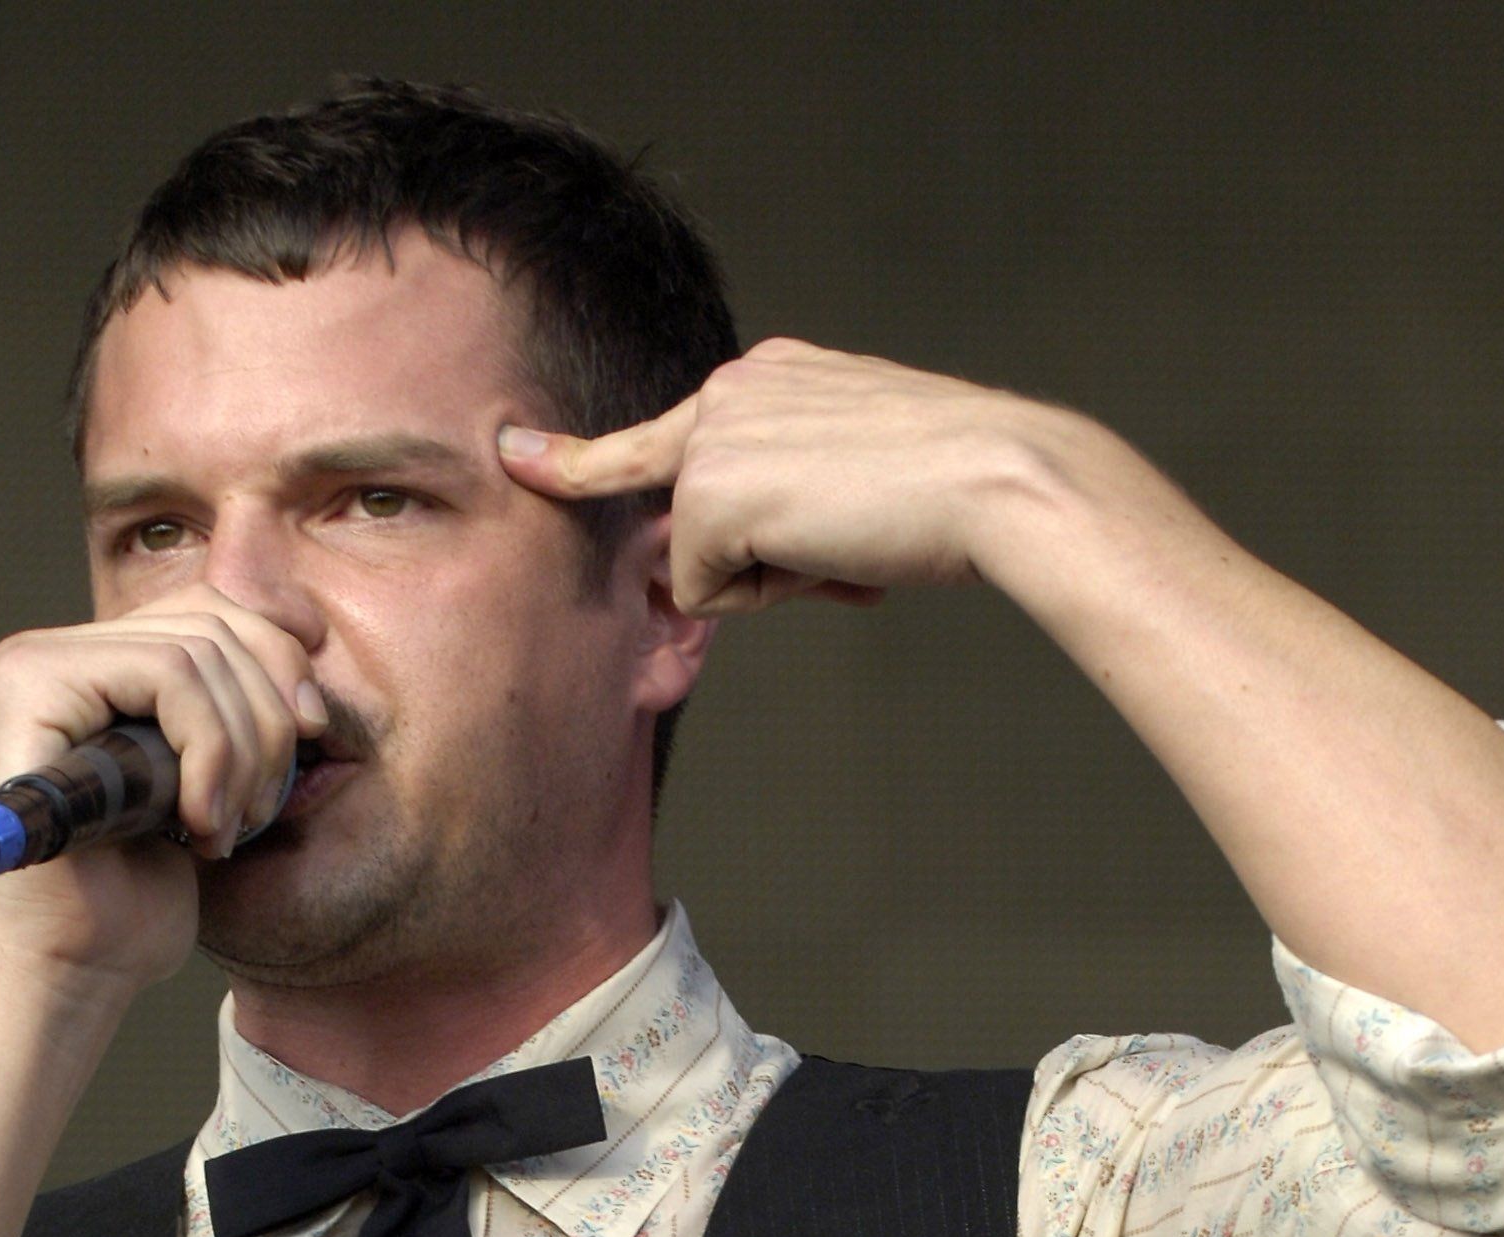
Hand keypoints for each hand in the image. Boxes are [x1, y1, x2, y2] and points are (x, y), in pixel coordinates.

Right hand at [0, 588, 327, 1006]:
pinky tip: (199, 823)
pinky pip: (169, 675)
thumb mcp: (213, 792)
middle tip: (261, 811)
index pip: (212, 608)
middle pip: (214, 619)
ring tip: (226, 829)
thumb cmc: (136, 903)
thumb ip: (236, 710)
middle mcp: (63, 652)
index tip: (314, 727)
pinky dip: (211, 752)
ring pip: (200, 652)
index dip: (280, 654)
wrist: (70, 969)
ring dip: (244, 752)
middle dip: (270, 717)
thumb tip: (304, 629)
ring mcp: (39, 662)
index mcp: (102, 669)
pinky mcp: (32, 684)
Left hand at [498, 336, 1051, 614]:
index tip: (509, 454)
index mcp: (770, 375)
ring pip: (697, 560)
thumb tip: (714, 572)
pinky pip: (702, 590)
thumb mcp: (856, 471)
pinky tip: (828, 547)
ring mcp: (716, 431)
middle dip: (753, 562)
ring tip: (845, 536)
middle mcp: (731, 387)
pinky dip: (762, 594)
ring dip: (768, 578)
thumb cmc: (950, 493)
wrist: (994, 478)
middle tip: (841, 534)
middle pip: (689, 521)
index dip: (580, 457)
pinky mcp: (709, 486)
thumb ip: (785, 498)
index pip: (664, 433)